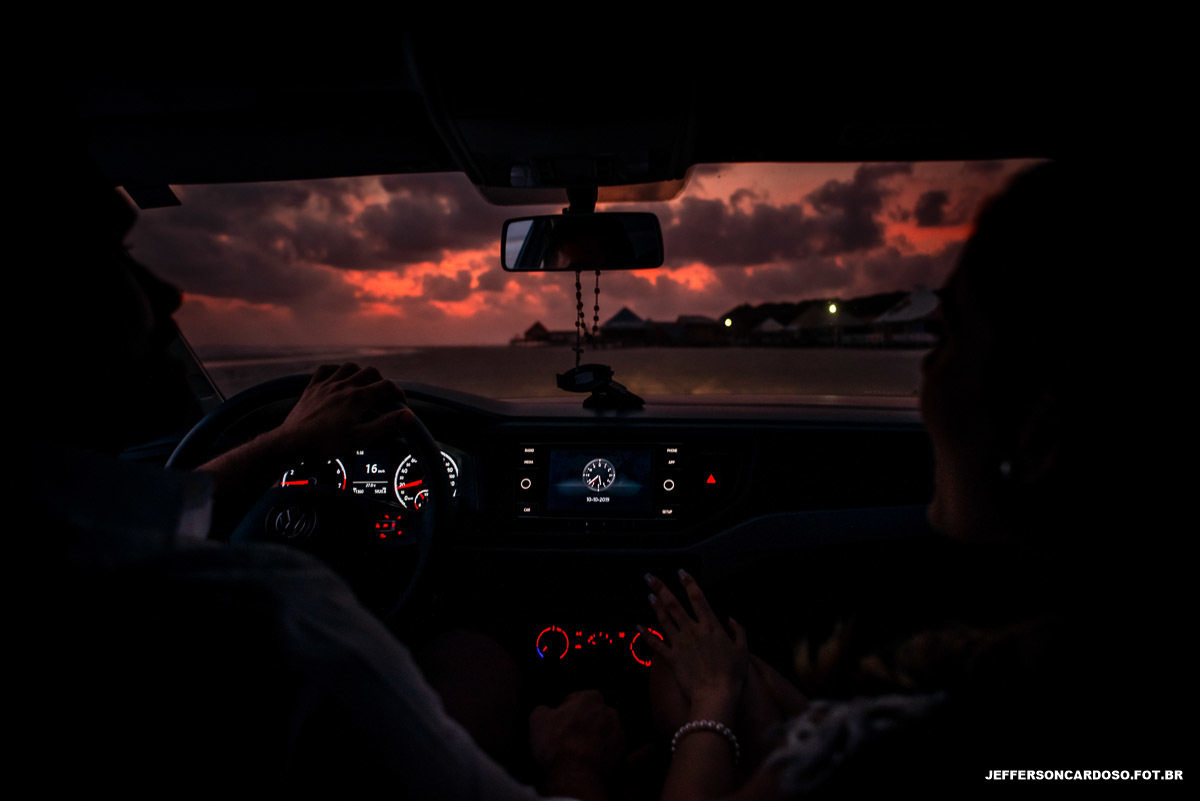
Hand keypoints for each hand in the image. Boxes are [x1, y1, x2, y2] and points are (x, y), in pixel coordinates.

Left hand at [271, 363, 409, 456]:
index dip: (398, 394)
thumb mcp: (360, 438)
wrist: (292, 442)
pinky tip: (338, 378)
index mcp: (358, 398)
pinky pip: (325, 370)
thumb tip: (408, 415)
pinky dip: (335, 370)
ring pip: (349, 367)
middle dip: (381, 382)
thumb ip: (386, 424)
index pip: (387, 387)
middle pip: (370, 372)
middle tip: (384, 396)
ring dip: (360, 373)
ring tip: (364, 385)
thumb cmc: (325, 443)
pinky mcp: (312, 388)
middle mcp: (343, 386)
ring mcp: (326, 385)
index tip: (401, 404)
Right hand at [530, 689, 623, 775]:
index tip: (559, 723)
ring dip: (595, 737)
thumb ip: (543, 710)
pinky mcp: (622, 753)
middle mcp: (609, 711)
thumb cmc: (557, 743)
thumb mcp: (538, 720)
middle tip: (569, 737)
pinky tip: (589, 761)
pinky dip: (602, 753)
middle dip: (584, 722)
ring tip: (580, 751)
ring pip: (604, 731)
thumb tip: (546, 711)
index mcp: (590, 698)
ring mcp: (618, 732)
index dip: (566, 711)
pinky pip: (611, 749)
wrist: (576, 774)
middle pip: (594, 714)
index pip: (577, 698)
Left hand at [643, 571, 748, 715]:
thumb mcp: (743, 650)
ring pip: (664, 620)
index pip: (698, 598)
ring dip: (655, 606)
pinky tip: (638, 626)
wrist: (716, 695)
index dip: (689, 583)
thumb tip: (731, 619)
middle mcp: (692, 630)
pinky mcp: (671, 658)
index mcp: (711, 626)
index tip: (681, 572)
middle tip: (650, 577)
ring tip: (648, 594)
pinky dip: (646, 634)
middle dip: (661, 588)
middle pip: (674, 604)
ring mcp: (680, 643)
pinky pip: (656, 644)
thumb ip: (738, 631)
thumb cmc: (732, 674)